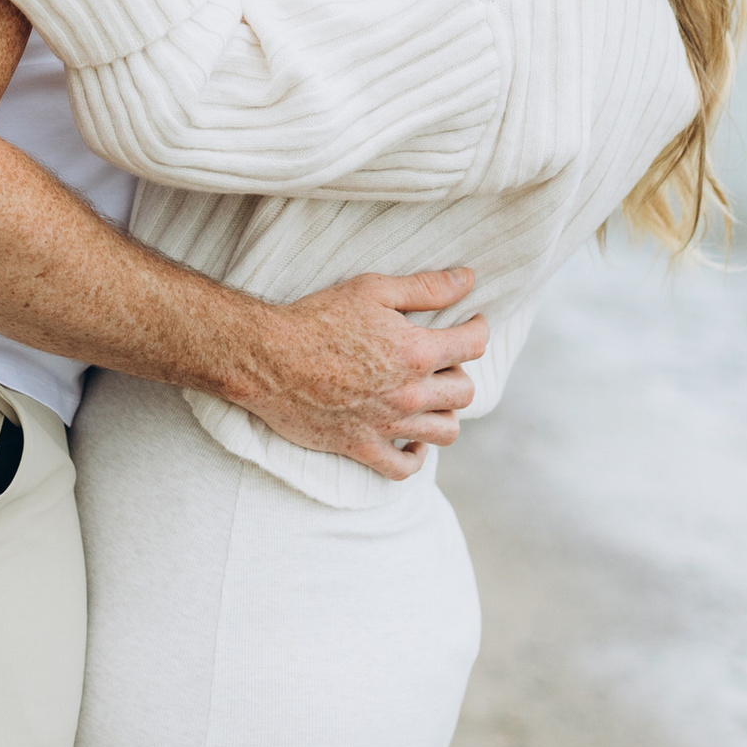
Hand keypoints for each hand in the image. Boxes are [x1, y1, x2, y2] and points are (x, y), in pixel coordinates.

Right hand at [237, 270, 488, 481]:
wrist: (268, 358)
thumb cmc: (317, 317)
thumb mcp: (373, 290)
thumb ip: (426, 287)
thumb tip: (469, 279)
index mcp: (416, 352)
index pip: (473, 345)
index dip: (478, 329)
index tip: (472, 324)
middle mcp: (410, 394)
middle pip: (465, 392)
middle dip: (459, 372)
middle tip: (440, 361)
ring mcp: (388, 426)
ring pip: (446, 432)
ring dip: (444, 413)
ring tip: (429, 398)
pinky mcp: (362, 448)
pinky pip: (405, 468)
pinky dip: (416, 457)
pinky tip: (412, 440)